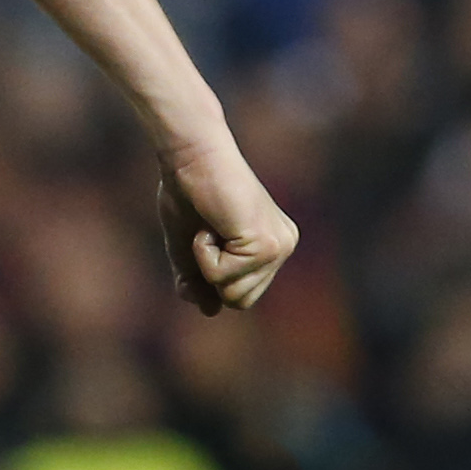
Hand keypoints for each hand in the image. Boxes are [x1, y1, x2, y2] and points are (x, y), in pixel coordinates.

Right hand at [156, 141, 296, 314]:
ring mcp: (279, 246)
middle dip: (212, 275)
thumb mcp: (189, 248)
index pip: (241, 294)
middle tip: (207, 232)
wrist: (191, 157)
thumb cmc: (187, 193)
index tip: (205, 236)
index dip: (211, 276)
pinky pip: (222, 276)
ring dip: (207, 264)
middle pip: (241, 301)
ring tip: (211, 227)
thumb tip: (212, 312)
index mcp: (271, 246)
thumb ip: (198, 280)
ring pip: (234, 294)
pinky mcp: (266, 245)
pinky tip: (210, 224)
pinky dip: (204, 254)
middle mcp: (283, 246)